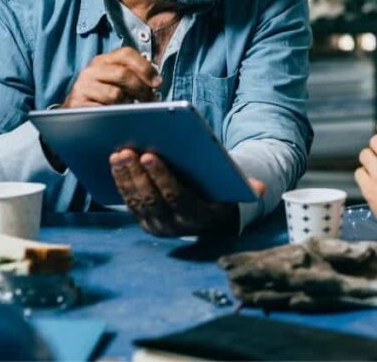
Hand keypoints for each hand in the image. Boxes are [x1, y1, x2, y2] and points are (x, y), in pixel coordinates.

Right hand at [63, 47, 161, 107]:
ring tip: (131, 109)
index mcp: (103, 61)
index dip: (145, 68)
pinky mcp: (77, 104)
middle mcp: (91, 70)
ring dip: (128, 104)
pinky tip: (117, 116)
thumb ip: (133, 76)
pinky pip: (104, 110)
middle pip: (123, 74)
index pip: (126, 54)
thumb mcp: (115, 81)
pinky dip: (115, 115)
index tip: (157, 83)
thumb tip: (156, 83)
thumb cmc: (102, 96)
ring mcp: (82, 87)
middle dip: (141, 88)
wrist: (74, 112)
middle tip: (150, 100)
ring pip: (115, 94)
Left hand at [110, 148, 266, 236]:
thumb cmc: (221, 191)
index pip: (176, 197)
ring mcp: (158, 225)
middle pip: (152, 199)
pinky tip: (116, 163)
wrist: (211, 214)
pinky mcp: (145, 221)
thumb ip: (244, 186)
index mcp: (198, 217)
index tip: (150, 155)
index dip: (162, 177)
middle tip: (128, 151)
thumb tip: (261, 188)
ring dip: (125, 177)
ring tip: (119, 153)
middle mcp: (175, 226)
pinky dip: (121, 182)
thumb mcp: (233, 189)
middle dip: (137, 174)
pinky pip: (129, 202)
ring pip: (137, 201)